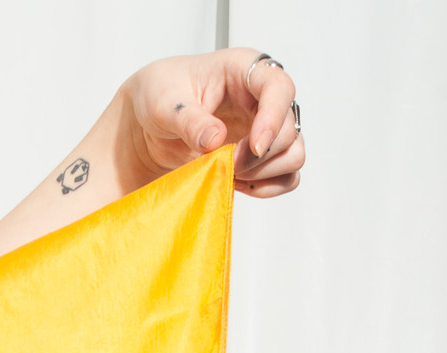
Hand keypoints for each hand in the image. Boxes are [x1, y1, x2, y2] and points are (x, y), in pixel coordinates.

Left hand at [117, 49, 303, 198]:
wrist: (152, 123)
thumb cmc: (161, 97)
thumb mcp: (165, 104)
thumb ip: (190, 121)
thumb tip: (215, 140)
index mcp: (243, 70)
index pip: (279, 87)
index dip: (273, 118)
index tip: (253, 147)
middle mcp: (262, 98)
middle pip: (289, 129)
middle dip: (259, 156)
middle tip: (225, 163)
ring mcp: (266, 128)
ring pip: (293, 155)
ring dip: (265, 173)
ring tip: (229, 174)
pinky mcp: (262, 156)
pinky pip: (286, 177)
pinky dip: (266, 187)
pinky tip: (237, 184)